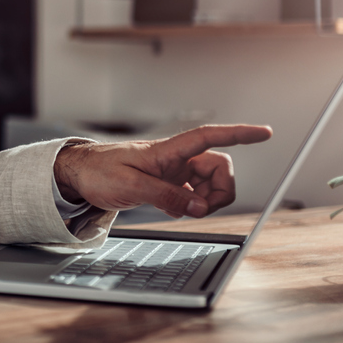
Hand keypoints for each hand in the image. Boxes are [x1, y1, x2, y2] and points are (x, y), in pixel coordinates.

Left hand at [53, 124, 273, 218]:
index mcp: (168, 150)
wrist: (78, 174)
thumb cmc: (99, 171)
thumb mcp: (130, 185)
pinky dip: (193, 204)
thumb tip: (198, 208)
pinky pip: (195, 194)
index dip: (239, 134)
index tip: (264, 133)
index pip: (210, 136)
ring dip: (207, 200)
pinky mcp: (167, 183)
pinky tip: (175, 208)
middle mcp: (175, 158)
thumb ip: (166, 196)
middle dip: (221, 190)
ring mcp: (173, 171)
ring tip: (184, 209)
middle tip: (199, 208)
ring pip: (209, 183)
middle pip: (219, 167)